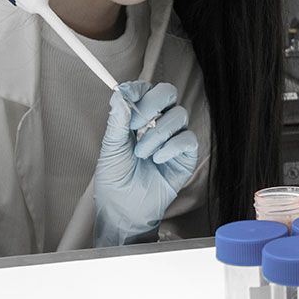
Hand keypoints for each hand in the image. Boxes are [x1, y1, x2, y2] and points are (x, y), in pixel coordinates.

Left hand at [93, 81, 198, 246]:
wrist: (125, 209)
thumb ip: (116, 120)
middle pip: (168, 93)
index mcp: (138, 118)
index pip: (146, 90)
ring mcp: (173, 139)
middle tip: (137, 121)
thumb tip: (119, 93)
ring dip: (157, 133)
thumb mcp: (111, 147)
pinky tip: (158, 159)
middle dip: (153, 103)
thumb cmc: (116, 180)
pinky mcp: (185, 156)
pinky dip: (172, 146)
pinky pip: (188, 139)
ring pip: (179, 115)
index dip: (138, 89)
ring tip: (142, 153)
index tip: (125, 96)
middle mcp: (158, 123)